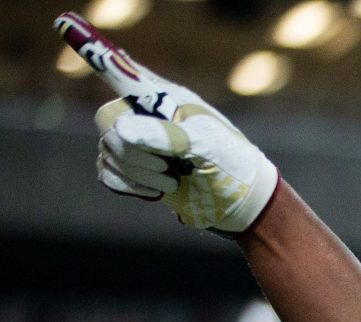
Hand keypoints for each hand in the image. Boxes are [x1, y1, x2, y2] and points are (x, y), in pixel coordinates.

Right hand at [57, 12, 278, 234]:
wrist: (239, 203)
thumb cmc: (230, 164)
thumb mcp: (206, 145)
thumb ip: (166, 135)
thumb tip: (122, 131)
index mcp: (163, 97)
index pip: (121, 70)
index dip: (92, 49)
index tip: (64, 22)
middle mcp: (143, 114)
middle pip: (107, 122)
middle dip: (136, 151)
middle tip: (172, 165)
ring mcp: (135, 142)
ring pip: (108, 152)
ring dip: (140, 173)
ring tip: (175, 178)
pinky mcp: (131, 170)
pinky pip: (106, 173)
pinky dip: (129, 186)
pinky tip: (157, 189)